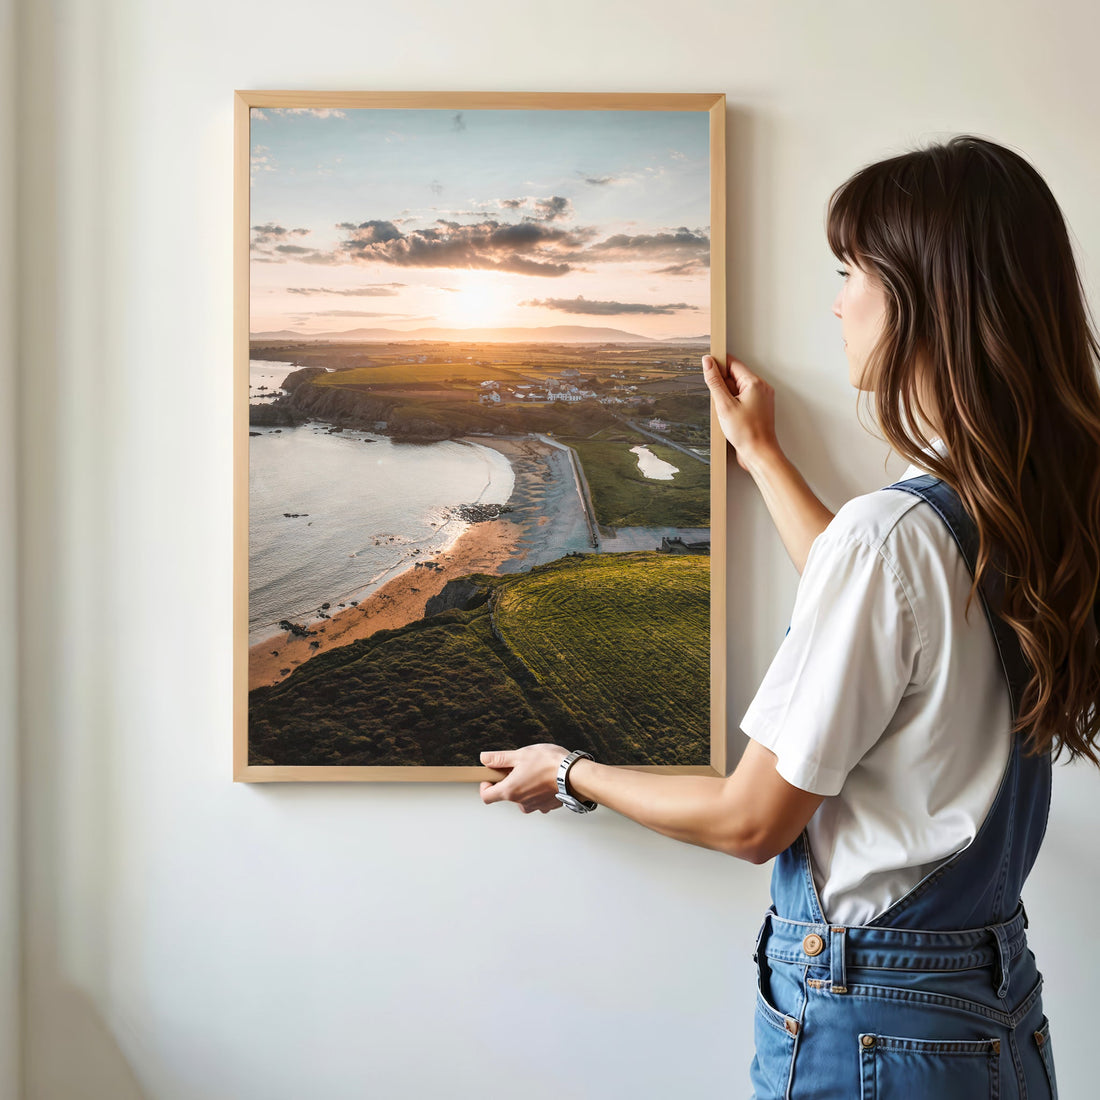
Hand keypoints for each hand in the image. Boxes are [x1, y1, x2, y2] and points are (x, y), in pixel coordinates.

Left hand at [479, 744, 568, 813]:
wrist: (575, 775)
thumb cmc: (550, 764)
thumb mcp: (520, 755)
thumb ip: (499, 758)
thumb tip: (484, 758)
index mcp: (510, 790)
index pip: (486, 796)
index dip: (485, 786)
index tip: (491, 776)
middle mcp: (521, 802)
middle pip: (506, 795)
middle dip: (509, 781)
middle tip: (518, 767)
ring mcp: (535, 806)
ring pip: (523, 797)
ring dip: (524, 786)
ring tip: (535, 771)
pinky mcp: (548, 805)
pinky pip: (537, 799)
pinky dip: (538, 790)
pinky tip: (545, 778)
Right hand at [701, 354, 779, 471]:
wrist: (759, 453)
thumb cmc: (747, 433)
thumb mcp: (724, 405)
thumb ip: (714, 381)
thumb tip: (708, 362)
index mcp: (755, 383)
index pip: (733, 363)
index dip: (718, 365)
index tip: (707, 368)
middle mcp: (761, 388)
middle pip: (735, 376)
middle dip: (722, 386)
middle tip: (719, 402)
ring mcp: (761, 398)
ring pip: (738, 389)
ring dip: (727, 397)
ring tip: (727, 413)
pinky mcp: (758, 408)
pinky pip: (742, 399)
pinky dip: (733, 405)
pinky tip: (730, 417)